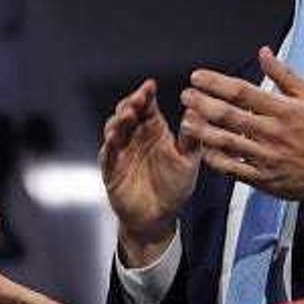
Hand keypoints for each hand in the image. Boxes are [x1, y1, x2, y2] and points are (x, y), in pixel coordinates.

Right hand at [99, 79, 202, 265]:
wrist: (158, 217)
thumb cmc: (174, 187)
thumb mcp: (189, 161)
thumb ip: (192, 139)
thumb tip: (195, 113)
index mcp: (154, 130)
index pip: (147, 106)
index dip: (146, 94)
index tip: (150, 85)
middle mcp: (136, 136)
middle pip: (128, 112)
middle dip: (131, 103)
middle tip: (138, 100)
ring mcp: (122, 150)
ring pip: (114, 128)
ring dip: (119, 120)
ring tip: (128, 116)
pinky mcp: (111, 167)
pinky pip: (107, 153)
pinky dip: (109, 144)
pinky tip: (114, 138)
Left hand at [183, 47, 303, 230]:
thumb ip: (283, 74)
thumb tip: (263, 52)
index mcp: (283, 110)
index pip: (242, 91)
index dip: (216, 82)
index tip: (197, 76)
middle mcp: (273, 132)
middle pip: (229, 115)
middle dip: (202, 103)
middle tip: (186, 95)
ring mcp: (267, 157)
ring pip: (227, 142)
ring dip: (202, 131)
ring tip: (186, 121)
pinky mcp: (263, 178)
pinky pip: (232, 168)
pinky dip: (215, 158)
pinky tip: (202, 148)